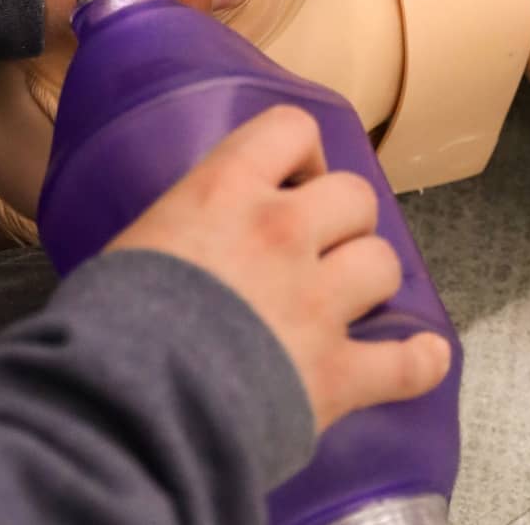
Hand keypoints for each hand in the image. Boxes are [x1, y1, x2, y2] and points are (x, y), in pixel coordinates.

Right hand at [107, 106, 452, 433]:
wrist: (128, 401)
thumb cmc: (108, 324)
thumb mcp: (130, 246)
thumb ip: (174, 231)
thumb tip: (173, 249)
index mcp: (225, 192)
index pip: (291, 129)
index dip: (301, 152)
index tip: (292, 177)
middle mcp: (282, 233)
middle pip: (354, 195)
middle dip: (342, 218)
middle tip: (318, 245)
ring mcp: (317, 303)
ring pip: (384, 264)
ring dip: (369, 279)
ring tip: (348, 298)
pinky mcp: (336, 372)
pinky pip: (406, 363)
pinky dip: (417, 363)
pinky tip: (421, 358)